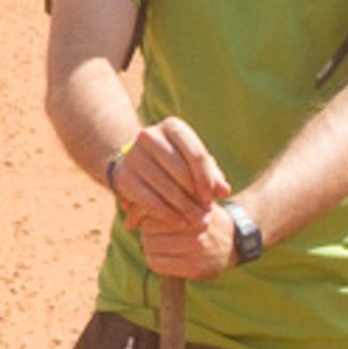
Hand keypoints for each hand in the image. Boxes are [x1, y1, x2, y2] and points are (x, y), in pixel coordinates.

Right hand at [114, 117, 230, 230]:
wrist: (136, 164)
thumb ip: (212, 176)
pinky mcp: (123, 176)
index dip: (207, 180)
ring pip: (166, 187)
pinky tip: (178, 221)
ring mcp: (133, 155)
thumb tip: (224, 191)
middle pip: (181, 171)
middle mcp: (149, 136)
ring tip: (197, 221)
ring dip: (184, 208)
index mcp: (172, 126)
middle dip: (196, 197)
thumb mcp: (194, 164)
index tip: (213, 198)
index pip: (197, 155)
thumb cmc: (174, 163)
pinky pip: (149, 200)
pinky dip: (166, 213)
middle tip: (206, 214)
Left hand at [138, 203, 236, 280]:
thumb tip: (123, 203)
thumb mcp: (189, 199)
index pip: (150, 209)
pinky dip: (155, 260)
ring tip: (163, 243)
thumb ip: (160, 198)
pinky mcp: (194, 268)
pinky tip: (165, 256)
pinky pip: (156, 263)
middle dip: (147, 230)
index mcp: (191, 207)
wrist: (235, 241)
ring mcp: (195, 249)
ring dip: (150, 245)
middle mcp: (194, 228)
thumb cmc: (202, 217)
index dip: (139, 213)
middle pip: (148, 228)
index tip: (136, 219)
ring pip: (149, 246)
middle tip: (156, 232)